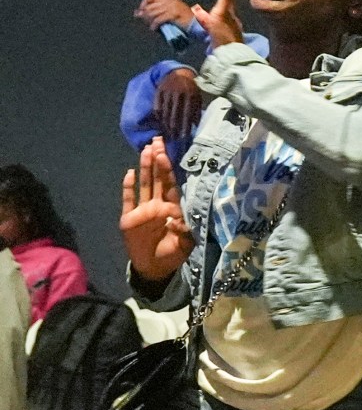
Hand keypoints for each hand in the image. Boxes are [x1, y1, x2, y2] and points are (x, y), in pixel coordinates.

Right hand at [120, 138, 193, 282]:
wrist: (154, 268)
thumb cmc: (172, 254)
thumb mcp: (185, 244)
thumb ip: (185, 230)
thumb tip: (180, 217)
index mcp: (172, 208)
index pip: (171, 184)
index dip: (169, 169)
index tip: (168, 152)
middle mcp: (157, 204)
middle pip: (157, 179)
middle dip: (157, 160)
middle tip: (157, 141)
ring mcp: (142, 210)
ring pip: (144, 184)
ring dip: (144, 168)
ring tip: (146, 150)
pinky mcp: (129, 218)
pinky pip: (128, 200)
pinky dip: (128, 188)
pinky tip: (128, 174)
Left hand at [134, 0, 191, 30]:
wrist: (199, 25)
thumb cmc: (185, 20)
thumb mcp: (171, 12)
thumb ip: (157, 11)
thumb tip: (138, 13)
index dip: (143, 5)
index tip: (140, 12)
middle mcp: (170, 1)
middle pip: (150, 6)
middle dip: (145, 15)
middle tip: (145, 22)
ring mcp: (172, 7)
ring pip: (153, 13)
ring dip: (149, 21)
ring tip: (150, 26)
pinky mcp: (174, 14)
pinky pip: (159, 19)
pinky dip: (154, 25)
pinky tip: (154, 29)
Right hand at [152, 66, 204, 140]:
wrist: (179, 73)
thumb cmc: (191, 88)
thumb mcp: (197, 97)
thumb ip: (196, 110)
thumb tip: (196, 126)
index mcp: (190, 95)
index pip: (187, 114)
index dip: (185, 126)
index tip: (184, 136)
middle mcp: (178, 94)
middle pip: (174, 115)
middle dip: (174, 128)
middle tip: (174, 139)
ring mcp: (167, 92)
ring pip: (165, 112)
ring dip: (166, 124)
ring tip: (168, 134)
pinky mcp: (158, 92)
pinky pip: (157, 106)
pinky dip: (158, 116)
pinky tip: (160, 123)